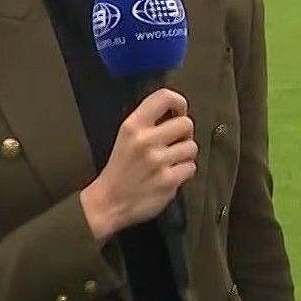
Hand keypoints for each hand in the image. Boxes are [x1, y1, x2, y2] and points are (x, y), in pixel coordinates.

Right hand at [81, 88, 195, 239]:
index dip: (179, 102)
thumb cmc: (119, 170)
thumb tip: (176, 112)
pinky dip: (184, 172)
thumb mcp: (126, 137)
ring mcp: (157, 161)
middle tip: (175, 143)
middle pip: (186, 123)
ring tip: (170, 162)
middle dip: (185, 134)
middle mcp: (145, 140)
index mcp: (133, 126)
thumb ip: (148, 123)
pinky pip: (191, 168)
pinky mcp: (168, 181)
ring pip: (192, 147)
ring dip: (185, 155)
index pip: (164, 97)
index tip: (179, 112)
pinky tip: (171, 175)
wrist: (108, 202)